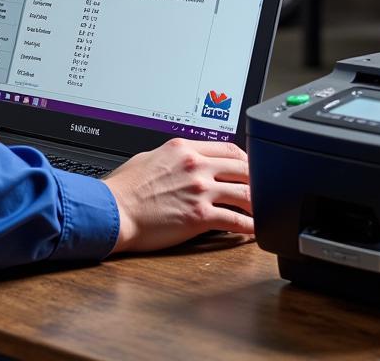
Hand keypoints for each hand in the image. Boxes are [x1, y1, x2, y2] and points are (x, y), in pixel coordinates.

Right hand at [104, 138, 252, 252]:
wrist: (113, 210)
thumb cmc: (124, 188)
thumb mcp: (149, 157)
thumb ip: (173, 157)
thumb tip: (183, 160)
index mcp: (184, 149)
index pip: (228, 148)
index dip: (245, 159)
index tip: (249, 167)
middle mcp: (195, 165)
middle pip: (242, 167)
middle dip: (258, 179)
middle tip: (266, 189)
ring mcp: (200, 190)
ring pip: (245, 192)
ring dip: (260, 203)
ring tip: (266, 211)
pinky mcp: (200, 215)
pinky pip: (236, 220)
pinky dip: (251, 226)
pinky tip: (255, 230)